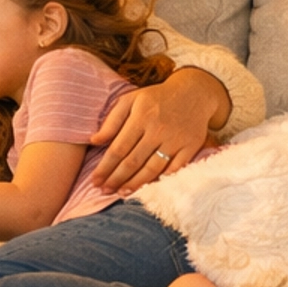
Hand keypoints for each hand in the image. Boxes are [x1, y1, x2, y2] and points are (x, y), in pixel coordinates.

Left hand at [89, 67, 230, 195]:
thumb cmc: (155, 98)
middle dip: (116, 179)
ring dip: (135, 184)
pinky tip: (149, 188)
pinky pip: (175, 169)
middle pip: (133, 161)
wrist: (193, 92)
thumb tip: (94, 141)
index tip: (95, 180)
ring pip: (152, 168)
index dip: (105, 167)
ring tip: (121, 193)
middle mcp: (158, 129)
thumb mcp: (130, 100)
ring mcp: (176, 140)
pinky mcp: (191, 146)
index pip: (119, 148)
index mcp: (141, 116)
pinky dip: (162, 180)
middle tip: (104, 191)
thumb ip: (112, 121)